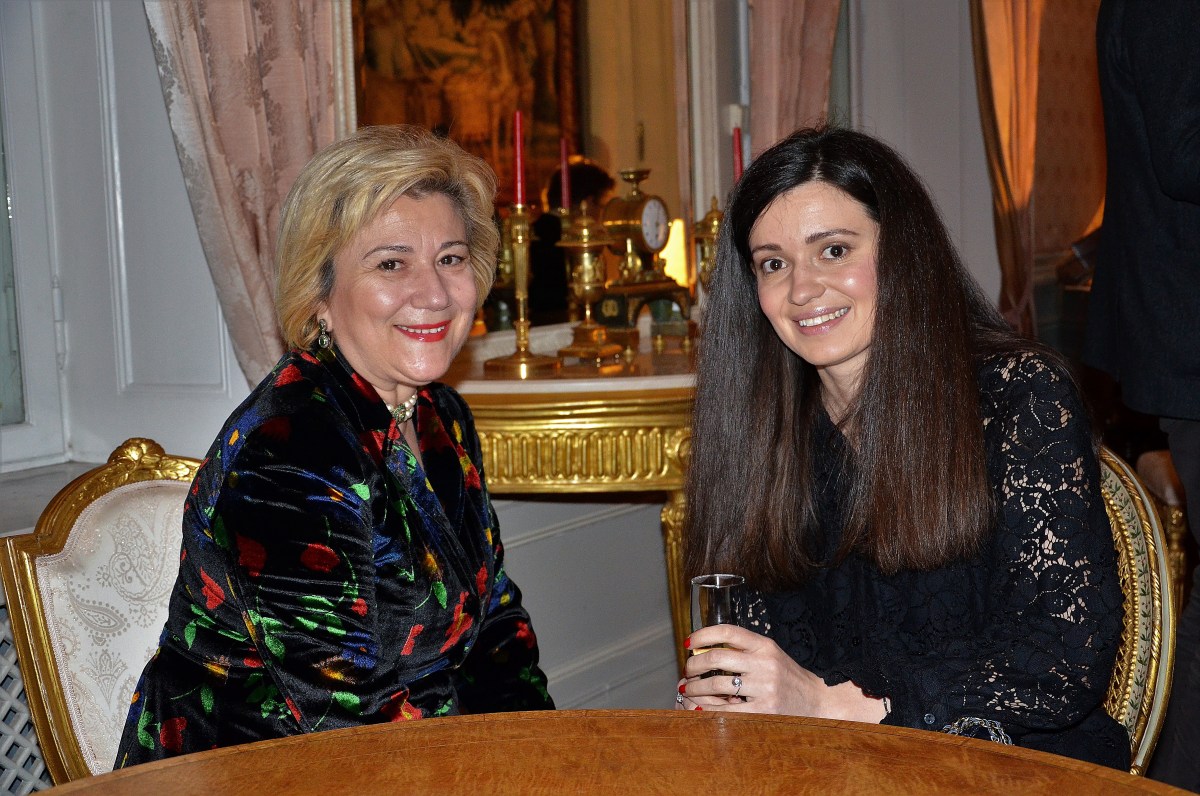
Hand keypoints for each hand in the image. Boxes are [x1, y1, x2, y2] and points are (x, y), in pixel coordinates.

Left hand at [677, 624, 885, 722]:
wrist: (817, 702)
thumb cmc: (787, 677)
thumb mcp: (769, 655)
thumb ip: (743, 650)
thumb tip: (703, 650)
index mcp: (764, 645)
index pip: (727, 631)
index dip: (703, 634)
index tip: (689, 642)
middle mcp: (764, 663)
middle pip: (716, 658)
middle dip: (694, 664)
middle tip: (687, 670)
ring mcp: (765, 687)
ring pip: (717, 684)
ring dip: (696, 687)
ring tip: (688, 689)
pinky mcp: (764, 710)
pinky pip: (727, 710)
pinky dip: (708, 708)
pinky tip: (699, 707)